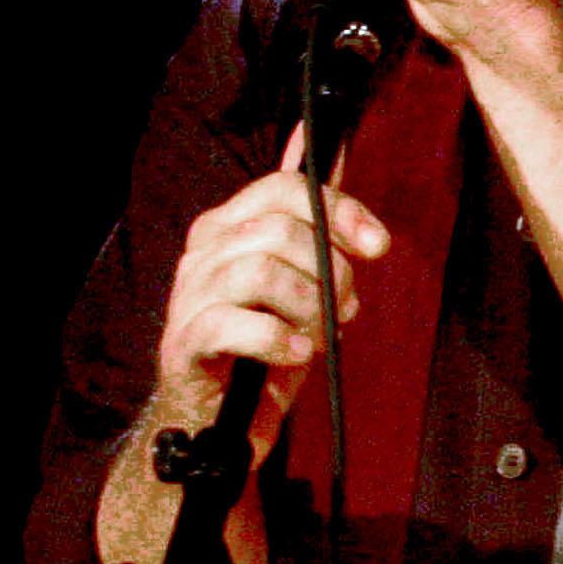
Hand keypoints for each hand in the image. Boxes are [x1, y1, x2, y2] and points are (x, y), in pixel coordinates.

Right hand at [154, 127, 390, 468]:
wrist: (224, 420)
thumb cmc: (269, 344)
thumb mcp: (303, 275)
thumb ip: (313, 217)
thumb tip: (327, 143)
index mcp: (229, 226)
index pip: (285, 187)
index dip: (341, 211)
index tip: (379, 247)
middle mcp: (202, 252)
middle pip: (280, 228)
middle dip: (332, 269)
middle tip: (346, 308)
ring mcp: (188, 296)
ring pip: (261, 271)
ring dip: (310, 305)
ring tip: (322, 334)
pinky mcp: (183, 342)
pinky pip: (234, 323)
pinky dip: (280, 339)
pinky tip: (299, 353)